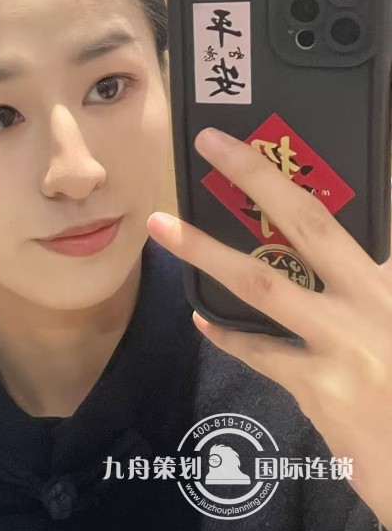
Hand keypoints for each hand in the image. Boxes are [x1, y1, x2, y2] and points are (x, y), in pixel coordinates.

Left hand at [147, 126, 391, 530]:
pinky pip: (260, 350)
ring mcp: (345, 344)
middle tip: (213, 143)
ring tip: (162, 227)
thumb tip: (345, 261)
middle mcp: (374, 301)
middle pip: (307, 223)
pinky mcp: (320, 388)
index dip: (302, 180)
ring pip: (262, 283)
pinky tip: (202, 319)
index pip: (367, 213)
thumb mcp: (391, 319)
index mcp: (391, 282)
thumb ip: (367, 285)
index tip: (264, 145)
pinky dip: (229, 334)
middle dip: (257, 177)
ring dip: (206, 251)